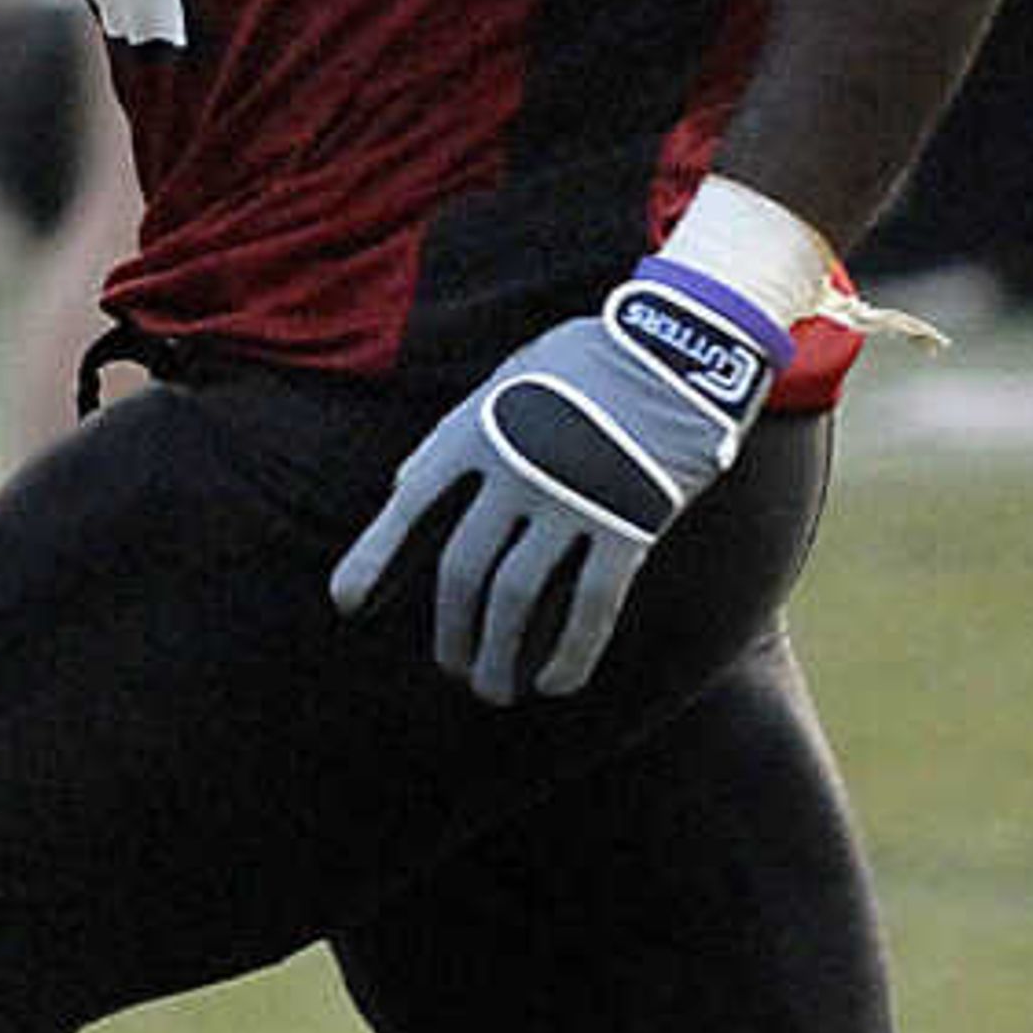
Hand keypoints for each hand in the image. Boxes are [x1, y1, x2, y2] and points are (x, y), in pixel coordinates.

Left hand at [328, 263, 789, 703]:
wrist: (684, 342)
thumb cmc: (590, 362)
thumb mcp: (509, 377)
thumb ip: (456, 432)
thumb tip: (402, 488)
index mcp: (479, 428)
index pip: (411, 504)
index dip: (375, 557)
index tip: (348, 603)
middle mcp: (515, 467)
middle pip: (462, 572)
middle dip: (451, 632)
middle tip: (454, 668)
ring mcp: (573, 496)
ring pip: (516, 600)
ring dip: (499, 657)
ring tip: (495, 690)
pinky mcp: (630, 521)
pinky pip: (590, 607)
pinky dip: (569, 654)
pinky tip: (556, 684)